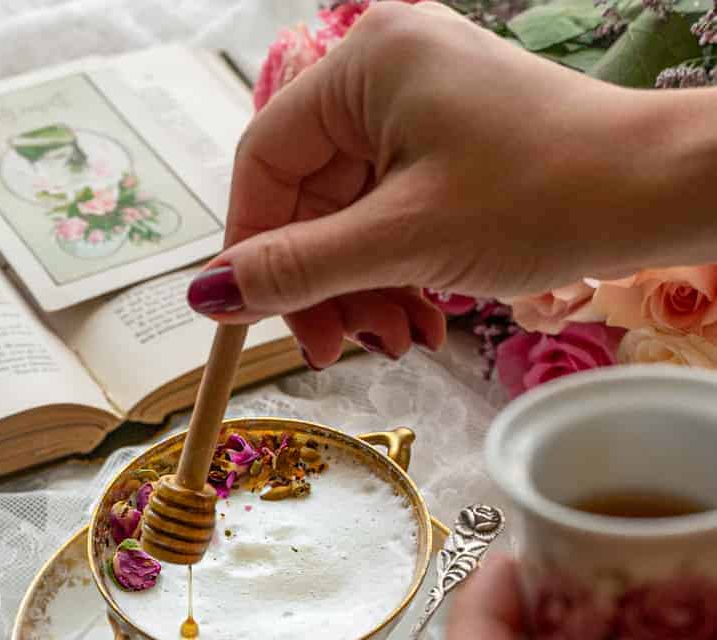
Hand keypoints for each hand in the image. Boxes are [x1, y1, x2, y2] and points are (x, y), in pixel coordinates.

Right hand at [189, 1, 710, 366]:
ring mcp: (422, 109)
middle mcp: (386, 74)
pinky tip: (420, 321)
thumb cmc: (542, 195)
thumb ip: (297, 270)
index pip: (266, 160)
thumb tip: (206, 298)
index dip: (253, 247)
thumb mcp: (401, 241)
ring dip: (362, 290)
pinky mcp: (451, 146)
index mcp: (365, 64)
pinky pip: (392, 215)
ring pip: (351, 217)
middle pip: (309, 197)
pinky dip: (396, 273)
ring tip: (397, 342)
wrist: (658, 193)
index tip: (259, 317)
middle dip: (324, 284)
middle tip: (340, 350)